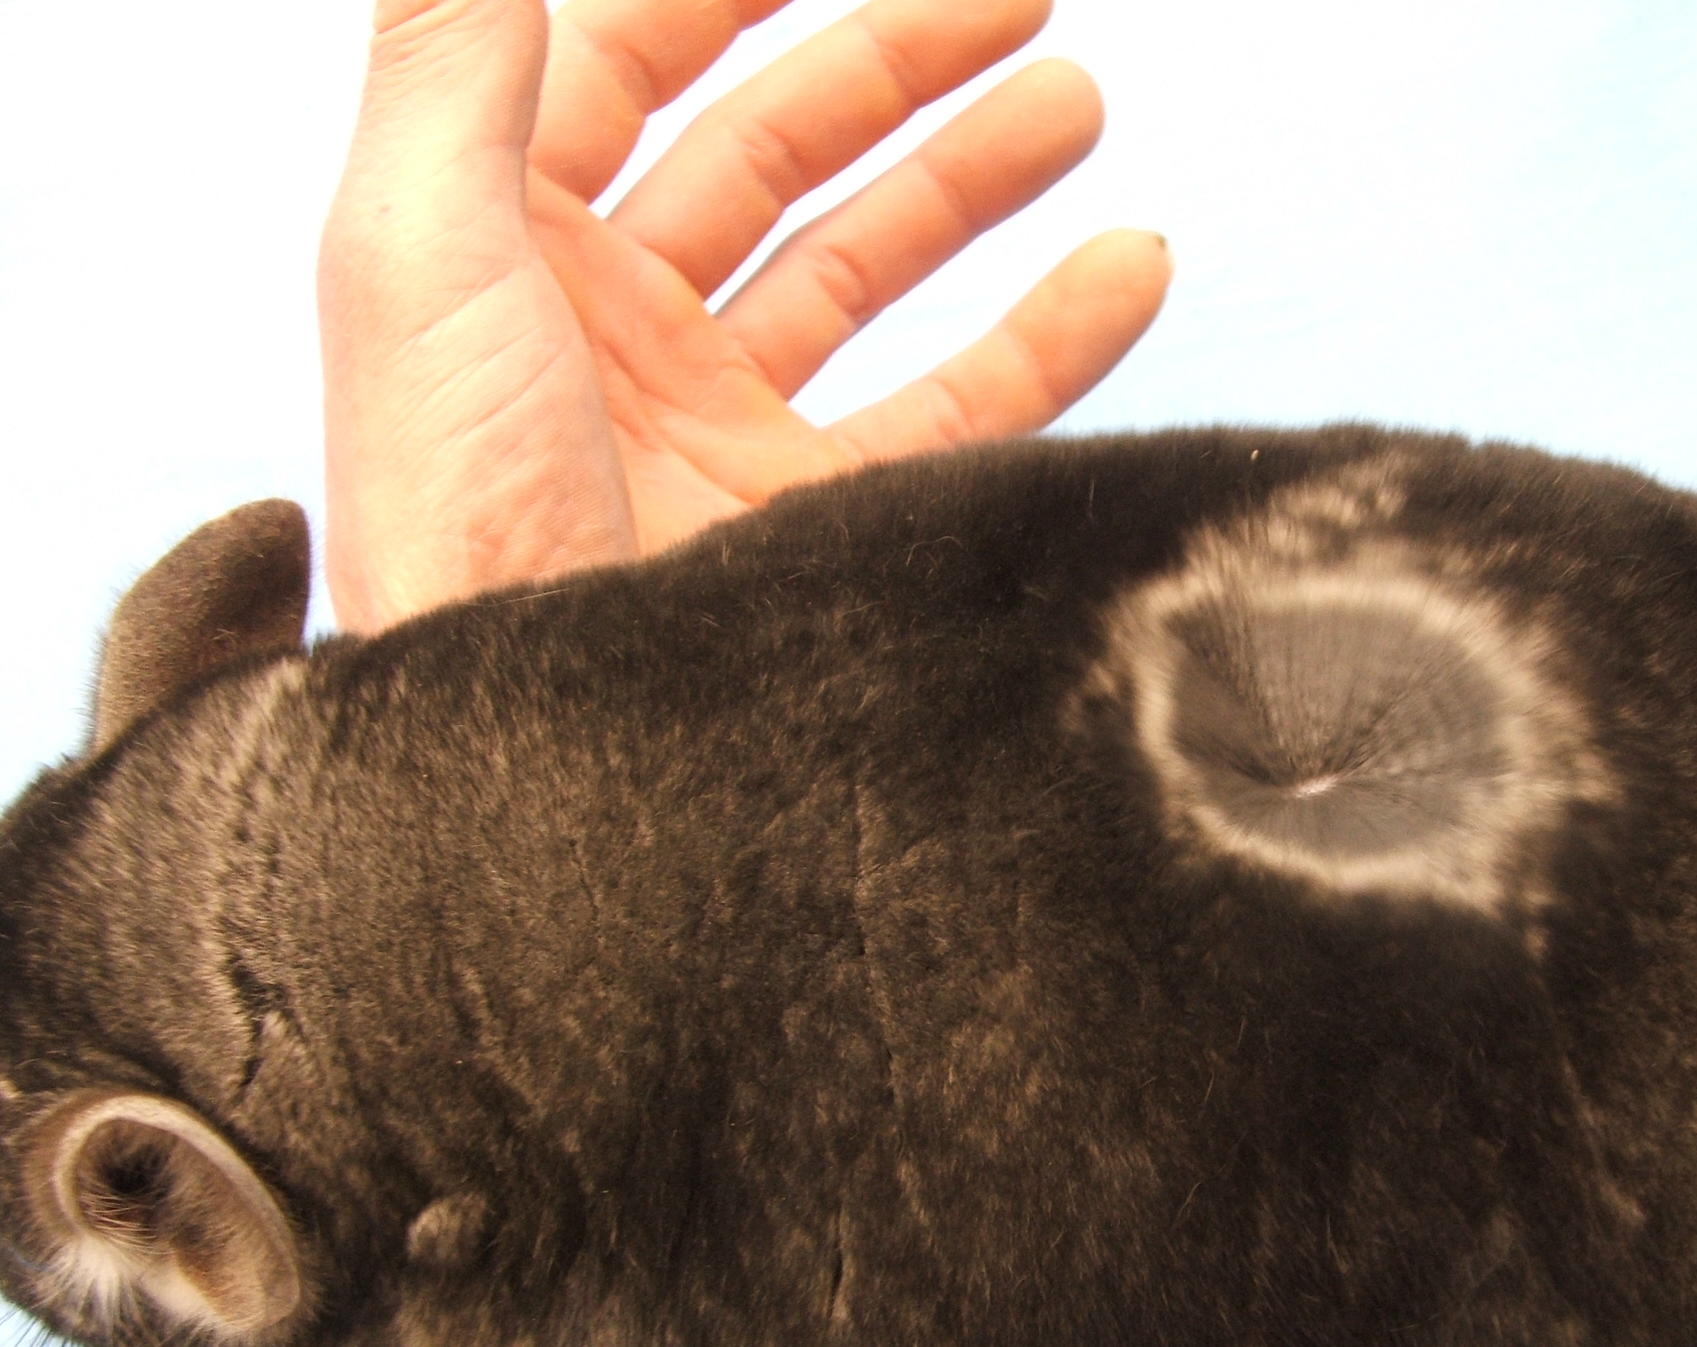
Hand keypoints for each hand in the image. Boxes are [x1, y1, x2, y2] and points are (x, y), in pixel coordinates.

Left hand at [320, 0, 1170, 630]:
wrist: (527, 766)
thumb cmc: (447, 510)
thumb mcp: (409, 259)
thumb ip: (452, 71)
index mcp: (509, 245)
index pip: (630, 66)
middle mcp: (617, 328)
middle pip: (774, 151)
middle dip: (896, 64)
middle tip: (1025, 1)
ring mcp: (722, 430)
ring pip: (872, 270)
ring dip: (975, 181)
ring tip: (1078, 105)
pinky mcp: (808, 522)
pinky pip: (953, 409)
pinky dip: (1049, 338)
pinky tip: (1131, 267)